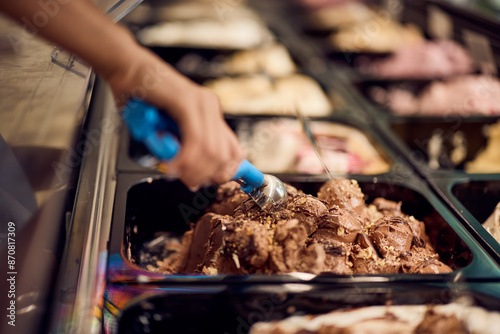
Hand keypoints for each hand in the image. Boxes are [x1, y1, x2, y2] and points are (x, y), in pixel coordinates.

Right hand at [104, 43, 244, 189]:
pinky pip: (194, 140)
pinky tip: (172, 165)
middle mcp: (210, 106)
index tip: (208, 181)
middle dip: (207, 175)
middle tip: (189, 181)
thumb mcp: (167, 128)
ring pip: (211, 151)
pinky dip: (184, 159)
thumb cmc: (141, 99)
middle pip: (225, 155)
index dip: (226, 172)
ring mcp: (201, 102)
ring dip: (193, 170)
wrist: (125, 68)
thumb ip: (184, 146)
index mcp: (210, 113)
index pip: (234, 150)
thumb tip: (196, 175)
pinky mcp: (186, 101)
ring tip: (176, 173)